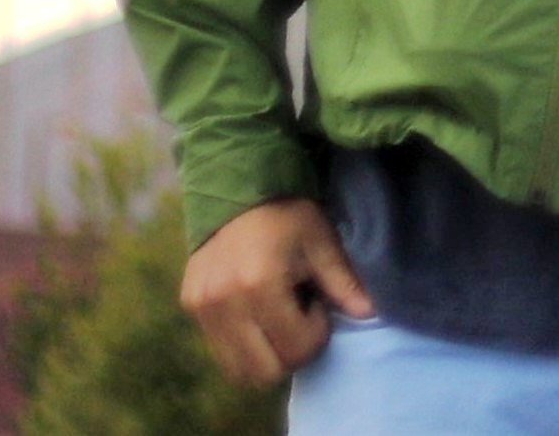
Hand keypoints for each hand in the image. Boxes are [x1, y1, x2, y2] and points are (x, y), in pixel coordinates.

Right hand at [178, 197, 371, 387]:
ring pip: (238, 370)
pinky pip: (220, 352)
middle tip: (300, 317)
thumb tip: (369, 313)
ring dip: (266, 355)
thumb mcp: (322, 243)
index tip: (317, 303)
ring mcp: (202, 308)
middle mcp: (224, 303)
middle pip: (265, 371)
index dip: (316, 333)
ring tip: (278, 317)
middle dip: (291, 352)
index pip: (295, 348)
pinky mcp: (189, 307)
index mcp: (259, 285)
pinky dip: (244, 347)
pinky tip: (258, 314)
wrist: (238, 188)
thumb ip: (343, 283)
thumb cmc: (288, 215)